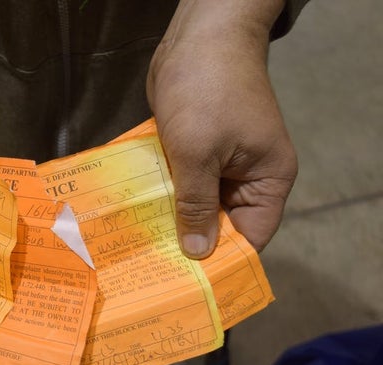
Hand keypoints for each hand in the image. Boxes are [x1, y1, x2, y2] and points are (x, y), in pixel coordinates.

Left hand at [147, 0, 296, 257]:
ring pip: (197, 205)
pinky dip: (164, 197)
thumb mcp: (198, 153)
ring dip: (173, 221)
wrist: (196, 37)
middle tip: (156, 275)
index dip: (224, 261)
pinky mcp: (195, 151)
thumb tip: (199, 253)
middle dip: (192, 244)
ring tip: (142, 254)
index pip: (251, 236)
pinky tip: (138, 219)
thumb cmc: (206, 91)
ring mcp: (220, 163)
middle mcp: (247, 176)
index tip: (192, 287)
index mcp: (266, 179)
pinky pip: (182, 184)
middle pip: (222, 225)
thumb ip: (196, 204)